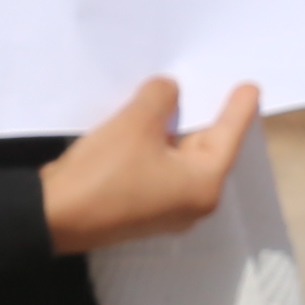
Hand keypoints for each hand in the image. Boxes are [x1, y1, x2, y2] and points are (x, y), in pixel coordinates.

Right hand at [40, 75, 259, 255]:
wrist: (52, 217)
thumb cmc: (104, 173)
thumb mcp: (136, 123)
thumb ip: (161, 98)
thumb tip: (168, 93)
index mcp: (203, 184)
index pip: (227, 137)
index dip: (238, 108)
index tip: (251, 87)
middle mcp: (192, 203)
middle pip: (203, 150)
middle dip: (202, 118)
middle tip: (208, 88)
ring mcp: (165, 210)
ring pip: (178, 160)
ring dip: (173, 131)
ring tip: (174, 101)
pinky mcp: (139, 210)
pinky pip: (159, 171)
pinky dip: (156, 148)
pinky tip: (145, 127)